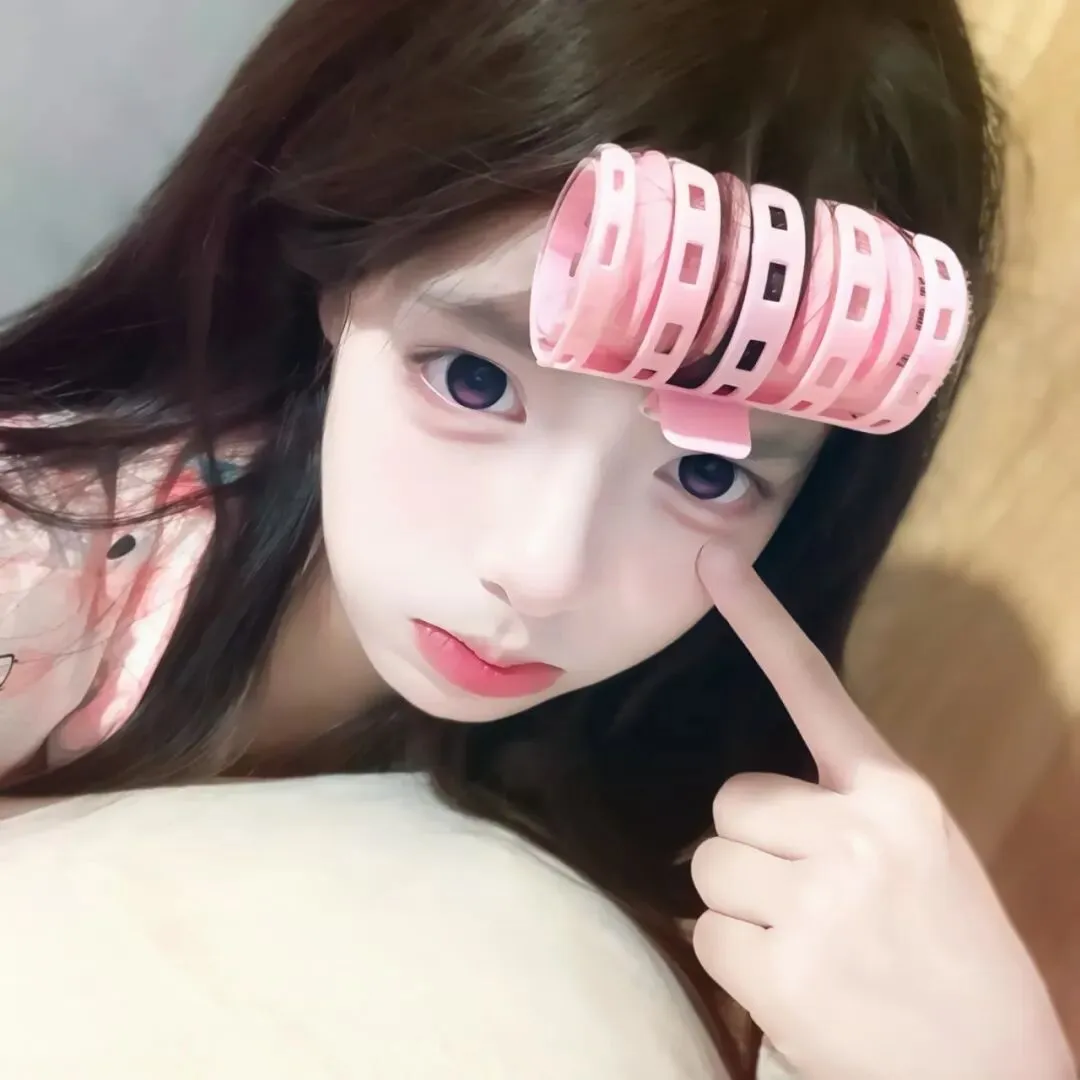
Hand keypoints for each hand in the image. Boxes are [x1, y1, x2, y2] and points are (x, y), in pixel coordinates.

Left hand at [690, 544, 1074, 1079]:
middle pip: (731, 799)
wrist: (999, 1078)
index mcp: (897, 794)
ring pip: (709, 864)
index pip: (813, 687)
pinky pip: (708, 935)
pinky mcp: (786, 967)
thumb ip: (845, 812)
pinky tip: (795, 987)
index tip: (711, 559)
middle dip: (749, 845)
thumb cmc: (956, 961)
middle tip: (804, 899)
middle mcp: (857, 831)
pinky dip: (735, 962)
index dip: (758, 620)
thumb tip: (750, 804)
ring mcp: (819, 899)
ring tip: (806, 945)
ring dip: (739, 905)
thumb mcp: (921, 858)